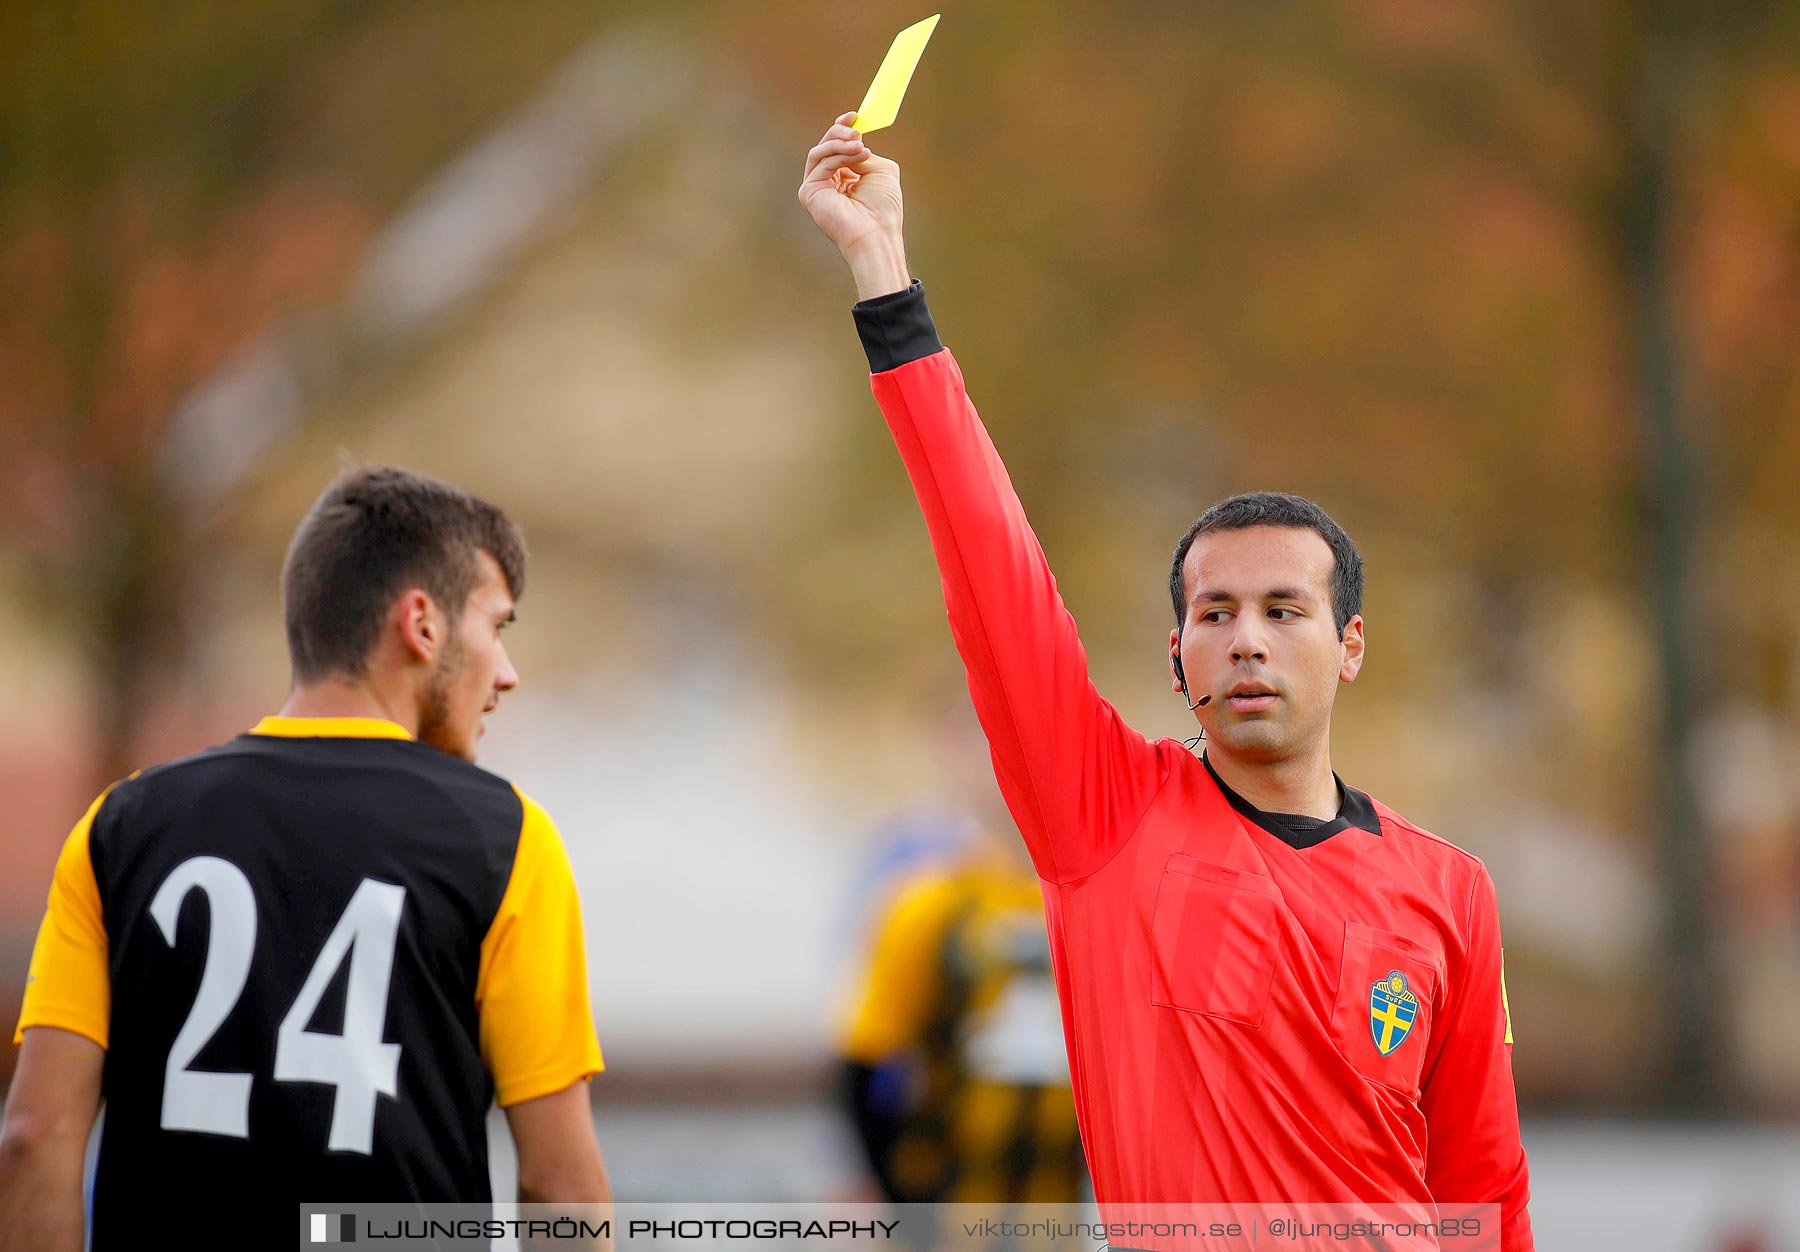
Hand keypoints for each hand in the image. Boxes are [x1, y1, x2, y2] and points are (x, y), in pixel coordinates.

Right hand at [798, 113, 909, 298]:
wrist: (877, 232)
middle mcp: (829, 183)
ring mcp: (817, 188)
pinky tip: (857, 156)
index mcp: (845, 178)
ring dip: (841, 143)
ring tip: (860, 146)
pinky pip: (819, 162)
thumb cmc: (883, 208)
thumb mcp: (881, 169)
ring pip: (820, 151)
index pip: (837, 148)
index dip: (843, 129)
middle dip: (840, 133)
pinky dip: (838, 155)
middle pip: (825, 145)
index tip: (854, 116)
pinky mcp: (809, 192)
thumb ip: (864, 152)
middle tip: (856, 132)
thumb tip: (854, 140)